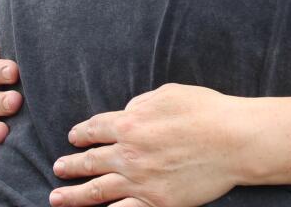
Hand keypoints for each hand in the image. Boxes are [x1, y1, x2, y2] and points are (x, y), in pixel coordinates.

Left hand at [48, 83, 252, 206]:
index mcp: (130, 123)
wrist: (234, 140)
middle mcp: (128, 154)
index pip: (95, 129)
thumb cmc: (206, 111)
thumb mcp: (168, 93)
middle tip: (58, 168)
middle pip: (90, 161)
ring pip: (96, 191)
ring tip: (56, 198)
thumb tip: (127, 111)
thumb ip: (141, 103)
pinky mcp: (156, 202)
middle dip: (70, 165)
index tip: (74, 138)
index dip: (81, 134)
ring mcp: (140, 181)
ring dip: (73, 195)